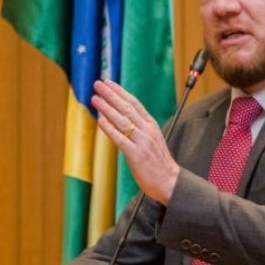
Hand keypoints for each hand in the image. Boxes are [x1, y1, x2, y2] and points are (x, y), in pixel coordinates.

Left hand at [90, 80, 179, 204]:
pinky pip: (120, 139)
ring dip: (107, 108)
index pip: (134, 103)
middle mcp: (147, 130)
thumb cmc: (158, 163)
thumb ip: (139, 129)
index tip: (108, 82)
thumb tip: (121, 118)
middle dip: (111, 94)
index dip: (120, 92)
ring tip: (95, 99)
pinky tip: (100, 120)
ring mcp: (142, 142)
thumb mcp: (152, 140)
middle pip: (127, 108)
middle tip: (98, 84)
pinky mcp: (136, 155)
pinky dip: (109, 128)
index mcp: (151, 125)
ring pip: (122, 120)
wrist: (170, 182)